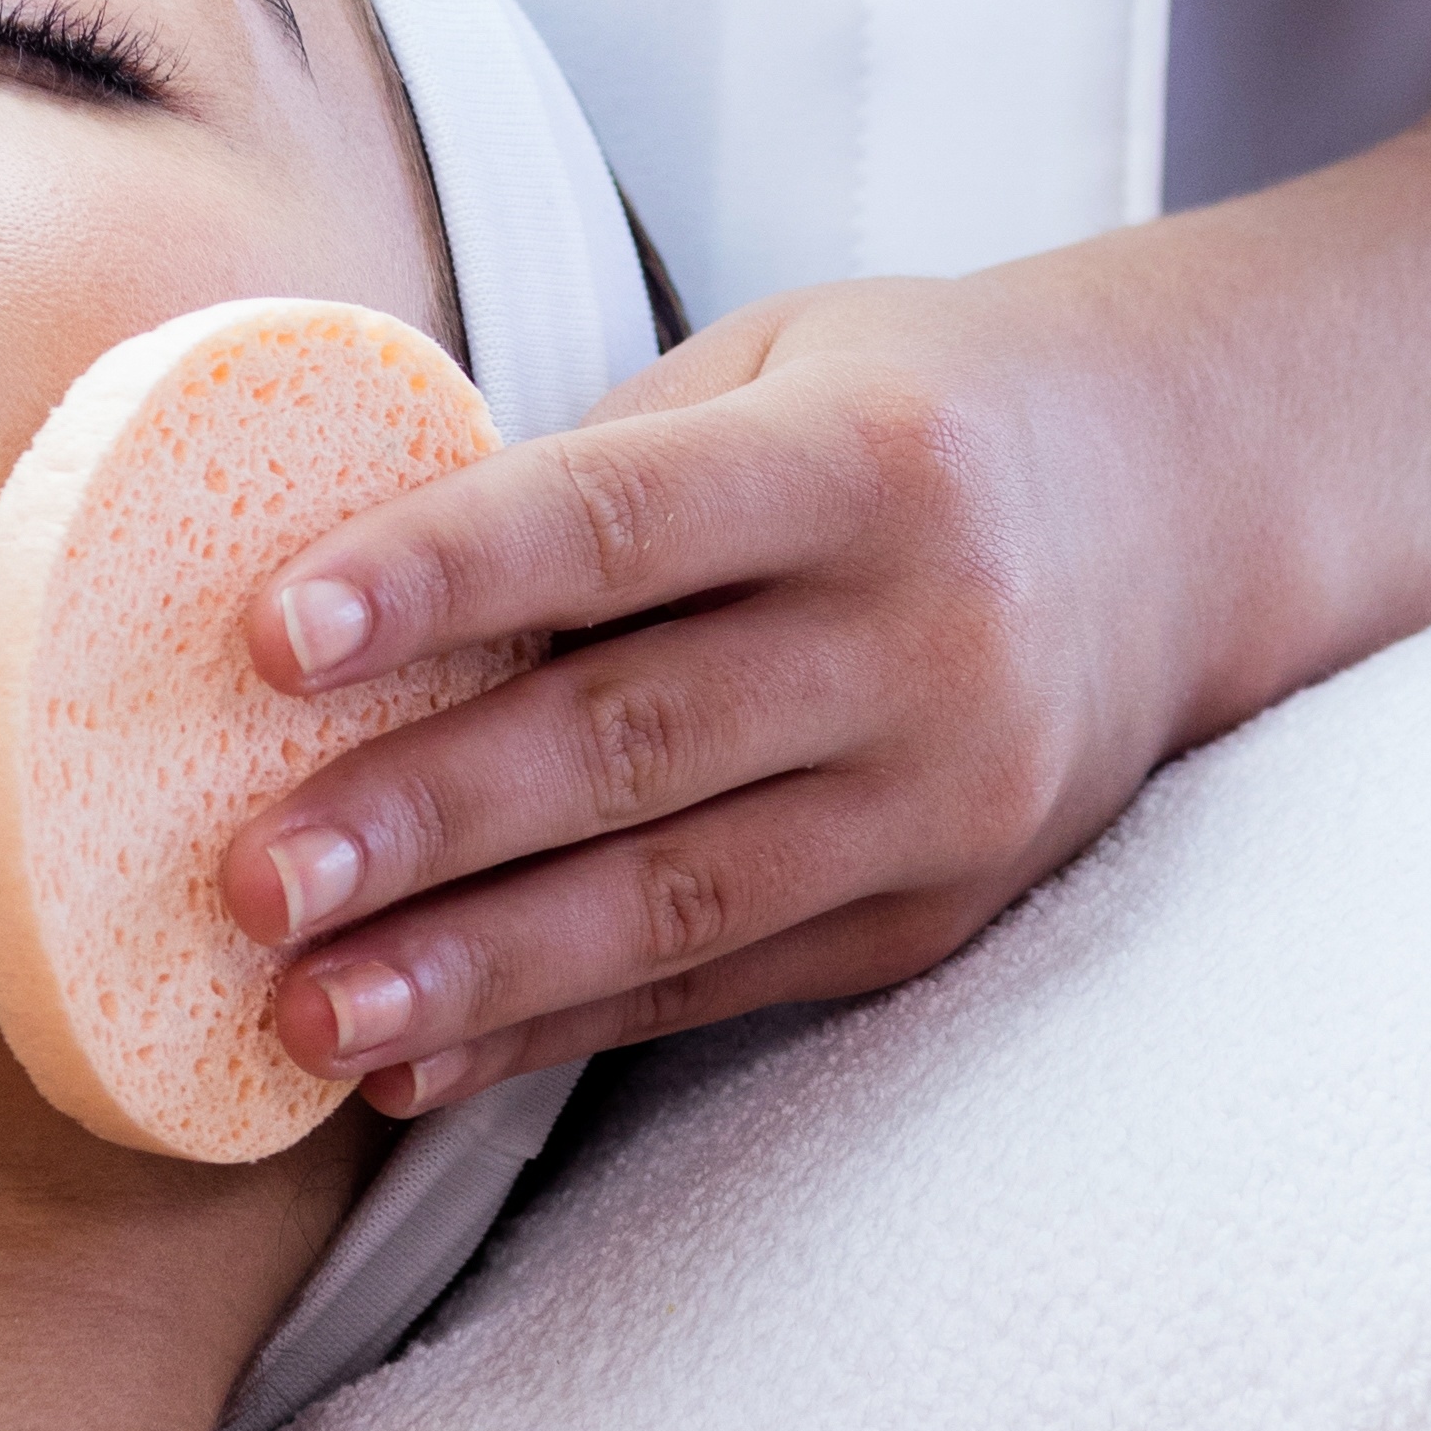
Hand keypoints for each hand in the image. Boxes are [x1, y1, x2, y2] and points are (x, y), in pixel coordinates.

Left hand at [224, 259, 1232, 1111]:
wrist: (1185, 509)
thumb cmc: (912, 414)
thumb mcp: (779, 369)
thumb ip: (598, 478)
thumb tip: (342, 601)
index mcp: (867, 460)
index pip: (622, 522)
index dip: (441, 577)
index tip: (269, 635)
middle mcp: (922, 635)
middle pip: (636, 736)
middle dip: (426, 818)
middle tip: (244, 877)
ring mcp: (942, 794)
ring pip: (675, 898)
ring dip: (473, 966)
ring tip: (302, 1014)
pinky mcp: (935, 914)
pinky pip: (720, 984)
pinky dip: (559, 1029)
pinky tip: (421, 1062)